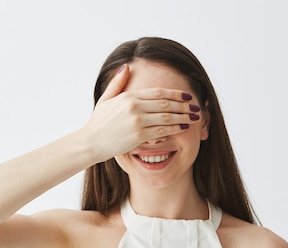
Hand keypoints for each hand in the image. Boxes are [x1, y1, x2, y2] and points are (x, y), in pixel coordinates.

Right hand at [81, 64, 199, 160]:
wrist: (90, 142)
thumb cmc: (98, 123)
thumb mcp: (106, 99)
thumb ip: (117, 83)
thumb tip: (126, 66)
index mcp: (129, 96)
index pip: (159, 92)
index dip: (176, 94)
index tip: (187, 96)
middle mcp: (135, 106)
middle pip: (166, 104)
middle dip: (184, 105)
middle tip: (196, 107)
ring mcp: (137, 121)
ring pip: (167, 117)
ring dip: (183, 117)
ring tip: (195, 117)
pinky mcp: (138, 135)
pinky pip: (162, 131)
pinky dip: (175, 129)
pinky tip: (184, 128)